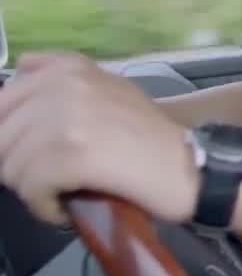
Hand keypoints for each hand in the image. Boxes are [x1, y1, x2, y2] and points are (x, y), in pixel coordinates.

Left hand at [0, 52, 198, 226]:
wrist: (189, 170)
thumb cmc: (150, 140)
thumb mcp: (110, 90)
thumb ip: (65, 75)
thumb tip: (19, 68)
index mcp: (70, 68)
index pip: (3, 102)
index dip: (10, 138)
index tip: (34, 157)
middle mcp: (65, 85)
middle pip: (2, 136)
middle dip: (19, 166)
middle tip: (54, 179)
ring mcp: (67, 118)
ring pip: (10, 166)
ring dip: (33, 190)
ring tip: (66, 193)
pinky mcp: (72, 154)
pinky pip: (30, 189)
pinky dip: (44, 207)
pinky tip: (66, 208)